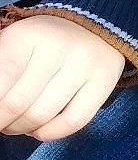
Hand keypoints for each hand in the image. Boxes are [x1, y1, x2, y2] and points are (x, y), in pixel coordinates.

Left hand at [0, 16, 127, 140]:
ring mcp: (85, 64)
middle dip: (3, 121)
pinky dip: (51, 133)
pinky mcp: (105, 80)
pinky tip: (40, 129)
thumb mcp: (13, 43)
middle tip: (1, 123)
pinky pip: (73, 121)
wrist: (92, 26)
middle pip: (18, 103)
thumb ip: (0, 71)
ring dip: (22, 128)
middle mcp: (59, 47)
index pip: (1, 81)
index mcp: (28, 35)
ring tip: (17, 125)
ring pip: (42, 115)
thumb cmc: (40, 42)